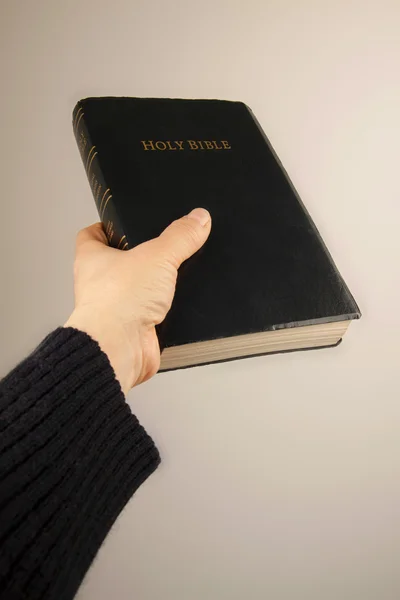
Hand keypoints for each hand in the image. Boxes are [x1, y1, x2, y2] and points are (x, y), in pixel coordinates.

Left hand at [65, 208, 210, 392]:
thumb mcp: (157, 256)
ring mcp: (115, 308)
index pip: (92, 235)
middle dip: (137, 257)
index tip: (122, 222)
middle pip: (116, 263)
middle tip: (157, 247)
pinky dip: (164, 312)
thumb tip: (198, 218)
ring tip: (173, 277)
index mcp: (92, 258)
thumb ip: (179, 236)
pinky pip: (150, 315)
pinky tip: (178, 307)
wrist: (118, 348)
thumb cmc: (116, 302)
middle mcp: (99, 284)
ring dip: (152, 287)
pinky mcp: (133, 329)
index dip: (107, 226)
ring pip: (134, 291)